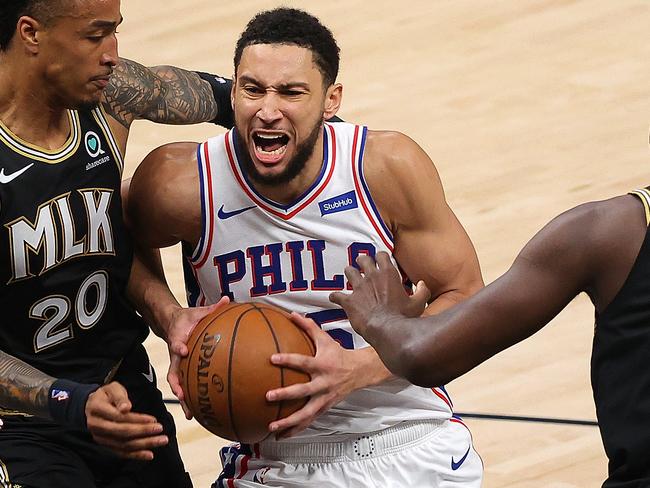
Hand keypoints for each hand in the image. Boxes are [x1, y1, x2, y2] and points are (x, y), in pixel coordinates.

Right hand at [85, 382, 167, 460]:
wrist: (93, 405)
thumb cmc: (106, 395)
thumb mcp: (113, 388)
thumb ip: (120, 397)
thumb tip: (126, 407)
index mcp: (97, 409)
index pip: (120, 417)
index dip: (137, 419)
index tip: (153, 420)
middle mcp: (96, 425)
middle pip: (122, 432)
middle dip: (143, 432)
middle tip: (160, 429)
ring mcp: (100, 437)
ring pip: (123, 444)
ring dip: (144, 444)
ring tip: (161, 441)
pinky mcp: (105, 445)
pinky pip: (121, 452)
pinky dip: (136, 455)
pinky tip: (149, 454)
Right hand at [166, 296, 229, 417]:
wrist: (172, 322)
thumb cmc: (188, 318)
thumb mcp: (199, 311)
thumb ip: (213, 308)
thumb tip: (228, 299)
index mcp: (178, 338)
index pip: (176, 343)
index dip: (178, 346)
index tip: (183, 350)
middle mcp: (176, 355)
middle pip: (173, 373)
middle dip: (177, 385)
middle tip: (182, 396)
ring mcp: (178, 364)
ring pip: (178, 384)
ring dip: (183, 399)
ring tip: (190, 414)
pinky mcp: (182, 369)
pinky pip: (186, 384)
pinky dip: (191, 397)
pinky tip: (202, 410)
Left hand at [265, 313, 363, 438]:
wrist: (360, 372)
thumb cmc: (338, 354)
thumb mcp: (325, 339)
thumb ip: (308, 327)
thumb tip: (292, 314)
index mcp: (323, 365)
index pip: (304, 362)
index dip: (289, 360)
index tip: (272, 358)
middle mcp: (324, 383)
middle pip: (304, 391)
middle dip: (287, 394)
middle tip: (269, 396)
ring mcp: (325, 398)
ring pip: (306, 413)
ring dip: (289, 422)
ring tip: (272, 426)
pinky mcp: (325, 408)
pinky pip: (309, 421)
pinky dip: (295, 430)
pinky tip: (281, 436)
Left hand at [329, 252, 429, 336]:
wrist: (387, 330)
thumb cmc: (403, 317)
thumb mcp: (418, 304)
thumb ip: (422, 291)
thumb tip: (422, 284)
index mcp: (388, 274)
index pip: (381, 255)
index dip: (380, 257)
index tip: (380, 260)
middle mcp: (371, 276)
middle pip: (363, 259)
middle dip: (362, 260)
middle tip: (362, 264)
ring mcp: (358, 287)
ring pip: (349, 271)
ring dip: (349, 272)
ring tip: (350, 275)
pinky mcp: (349, 301)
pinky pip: (336, 295)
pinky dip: (335, 296)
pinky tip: (335, 298)